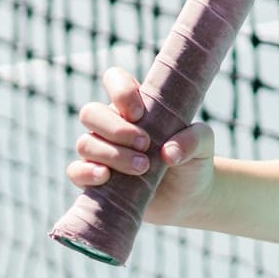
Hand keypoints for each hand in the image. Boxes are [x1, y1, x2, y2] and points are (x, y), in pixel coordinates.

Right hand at [66, 67, 215, 226]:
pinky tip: (106, 177)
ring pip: (85, 143)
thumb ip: (193, 139)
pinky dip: (87, 173)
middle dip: (115, 128)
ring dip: (112, 155)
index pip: (114, 80)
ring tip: (143, 168)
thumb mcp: (203, 144)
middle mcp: (113, 125)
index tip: (138, 112)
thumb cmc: (193, 160)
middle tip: (145, 144)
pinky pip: (75, 171)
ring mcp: (101, 152)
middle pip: (90, 112)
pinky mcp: (95, 179)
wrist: (189, 197)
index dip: (120, 90)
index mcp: (136, 107)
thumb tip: (169, 153)